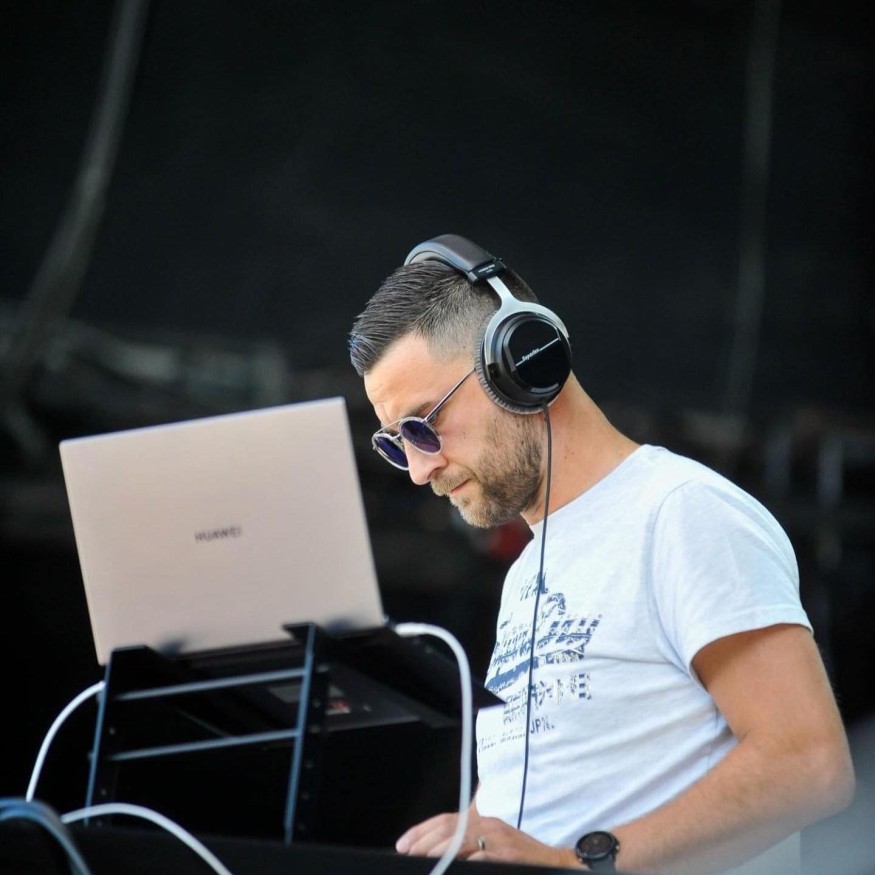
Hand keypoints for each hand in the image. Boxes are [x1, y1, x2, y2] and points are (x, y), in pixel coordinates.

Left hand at [396, 810, 577, 867]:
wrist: (557, 863)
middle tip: (407, 852)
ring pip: (461, 839)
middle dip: (424, 841)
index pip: (446, 820)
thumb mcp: (494, 843)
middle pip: (449, 828)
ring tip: (423, 860)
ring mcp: (500, 840)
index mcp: (483, 821)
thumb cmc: (522, 856)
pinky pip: (481, 858)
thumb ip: (470, 843)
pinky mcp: (509, 855)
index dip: (421, 830)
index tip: (403, 843)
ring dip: (438, 850)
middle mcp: (489, 825)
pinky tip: (451, 868)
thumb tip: (440, 850)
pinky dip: (465, 863)